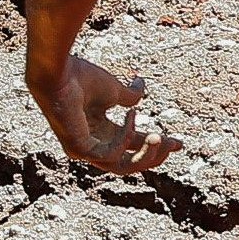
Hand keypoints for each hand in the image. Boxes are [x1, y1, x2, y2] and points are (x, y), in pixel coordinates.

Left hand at [28, 54, 182, 175]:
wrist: (60, 72)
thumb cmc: (80, 77)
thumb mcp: (113, 90)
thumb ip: (128, 97)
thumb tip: (142, 87)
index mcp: (99, 130)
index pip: (130, 145)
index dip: (155, 145)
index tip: (179, 142)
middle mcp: (91, 143)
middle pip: (129, 161)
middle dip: (155, 154)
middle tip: (175, 144)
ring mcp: (83, 150)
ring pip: (121, 167)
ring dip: (145, 155)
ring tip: (159, 137)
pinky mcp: (78, 151)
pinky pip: (111, 154)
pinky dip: (125, 137)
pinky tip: (131, 116)